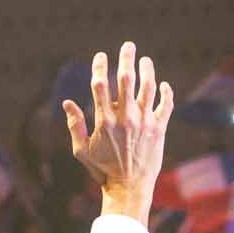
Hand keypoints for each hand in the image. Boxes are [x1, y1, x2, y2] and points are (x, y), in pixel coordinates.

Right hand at [61, 42, 173, 225]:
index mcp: (104, 121)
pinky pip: (166, 105)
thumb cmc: (103, 170)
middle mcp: (125, 118)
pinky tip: (162, 85)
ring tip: (145, 61)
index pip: (100, 84)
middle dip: (126, 58)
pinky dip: (166, 92)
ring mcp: (144, 123)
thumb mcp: (82, 150)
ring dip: (148, 69)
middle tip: (128, 46)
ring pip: (148, 87)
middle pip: (126, 78)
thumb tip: (67, 103)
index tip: (101, 56)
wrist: (129, 187)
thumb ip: (75, 125)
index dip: (99, 66)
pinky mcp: (159, 129)